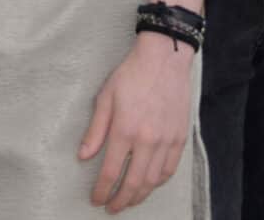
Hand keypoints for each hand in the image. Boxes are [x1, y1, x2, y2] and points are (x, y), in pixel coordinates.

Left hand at [77, 35, 194, 212]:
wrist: (164, 59)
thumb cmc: (130, 75)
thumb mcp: (105, 98)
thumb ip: (95, 131)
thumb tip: (83, 157)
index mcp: (125, 130)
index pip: (111, 172)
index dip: (102, 190)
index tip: (96, 200)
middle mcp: (147, 140)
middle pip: (134, 183)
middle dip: (120, 200)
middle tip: (111, 208)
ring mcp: (167, 141)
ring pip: (153, 181)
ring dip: (140, 195)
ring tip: (128, 200)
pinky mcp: (180, 138)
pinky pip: (170, 169)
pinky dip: (158, 182)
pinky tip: (149, 184)